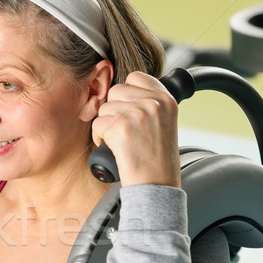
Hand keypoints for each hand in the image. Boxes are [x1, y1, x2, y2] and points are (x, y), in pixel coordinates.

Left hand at [91, 71, 180, 187]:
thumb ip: (150, 104)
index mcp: (166, 99)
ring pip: (104, 108)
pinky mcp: (120, 127)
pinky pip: (97, 124)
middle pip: (115, 91)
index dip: (127, 94)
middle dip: (114, 110)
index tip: (129, 111)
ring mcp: (137, 113)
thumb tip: (123, 91)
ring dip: (106, 125)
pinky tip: (114, 148)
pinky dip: (100, 138)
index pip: (135, 77)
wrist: (156, 185)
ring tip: (120, 142)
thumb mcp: (164, 123)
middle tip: (123, 130)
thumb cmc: (158, 159)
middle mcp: (153, 103)